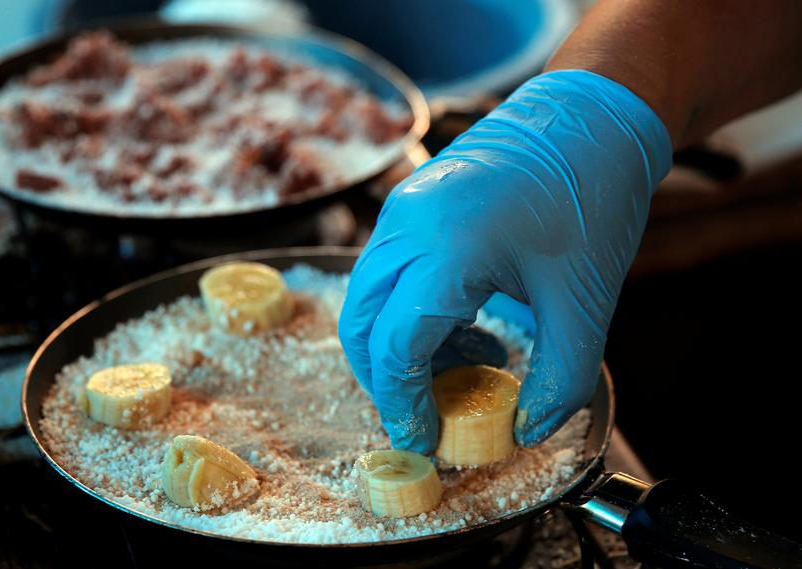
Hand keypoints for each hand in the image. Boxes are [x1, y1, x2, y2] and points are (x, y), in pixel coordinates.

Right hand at [338, 70, 671, 452]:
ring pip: (363, 298)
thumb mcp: (585, 299)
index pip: (395, 347)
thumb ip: (560, 377)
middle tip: (423, 415)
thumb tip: (526, 429)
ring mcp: (402, 208)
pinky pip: (383, 271)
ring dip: (389, 346)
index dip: (403, 405)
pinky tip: (454, 326)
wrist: (590, 116)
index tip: (424, 441)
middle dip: (382, 381)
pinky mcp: (408, 203)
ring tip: (448, 371)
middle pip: (360, 325)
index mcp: (449, 247)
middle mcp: (408, 225)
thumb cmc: (593, 197)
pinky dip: (401, 311)